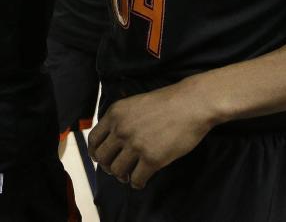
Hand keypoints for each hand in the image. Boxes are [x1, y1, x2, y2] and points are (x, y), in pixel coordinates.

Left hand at [88, 80, 215, 189]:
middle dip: (107, 166)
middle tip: (117, 168)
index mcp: (115, 114)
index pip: (93, 139)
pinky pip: (136, 179)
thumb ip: (122, 119)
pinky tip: (142, 180)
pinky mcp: (152, 159)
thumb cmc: (168, 102)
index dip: (95, 152)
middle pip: (101, 157)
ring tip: (130, 175)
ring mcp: (136, 145)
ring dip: (122, 176)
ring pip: (116, 171)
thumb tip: (114, 139)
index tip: (101, 158)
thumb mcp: (135, 103)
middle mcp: (121, 129)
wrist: (192, 104)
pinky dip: (137, 183)